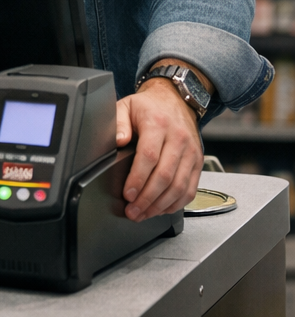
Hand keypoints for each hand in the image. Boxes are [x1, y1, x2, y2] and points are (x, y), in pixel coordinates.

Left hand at [116, 78, 202, 220]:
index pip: (149, 156)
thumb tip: (118, 141)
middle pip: (165, 176)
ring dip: (160, 205)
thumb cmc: (148, 107)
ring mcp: (191, 152)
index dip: (138, 179)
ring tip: (143, 214)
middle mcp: (178, 139)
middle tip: (132, 211)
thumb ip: (118, 122)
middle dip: (147, 199)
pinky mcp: (198, 162)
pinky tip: (161, 209)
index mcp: (158, 124)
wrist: (176, 101)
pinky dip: (176, 203)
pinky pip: (190, 188)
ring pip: (179, 186)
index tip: (128, 194)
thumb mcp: (126, 106)